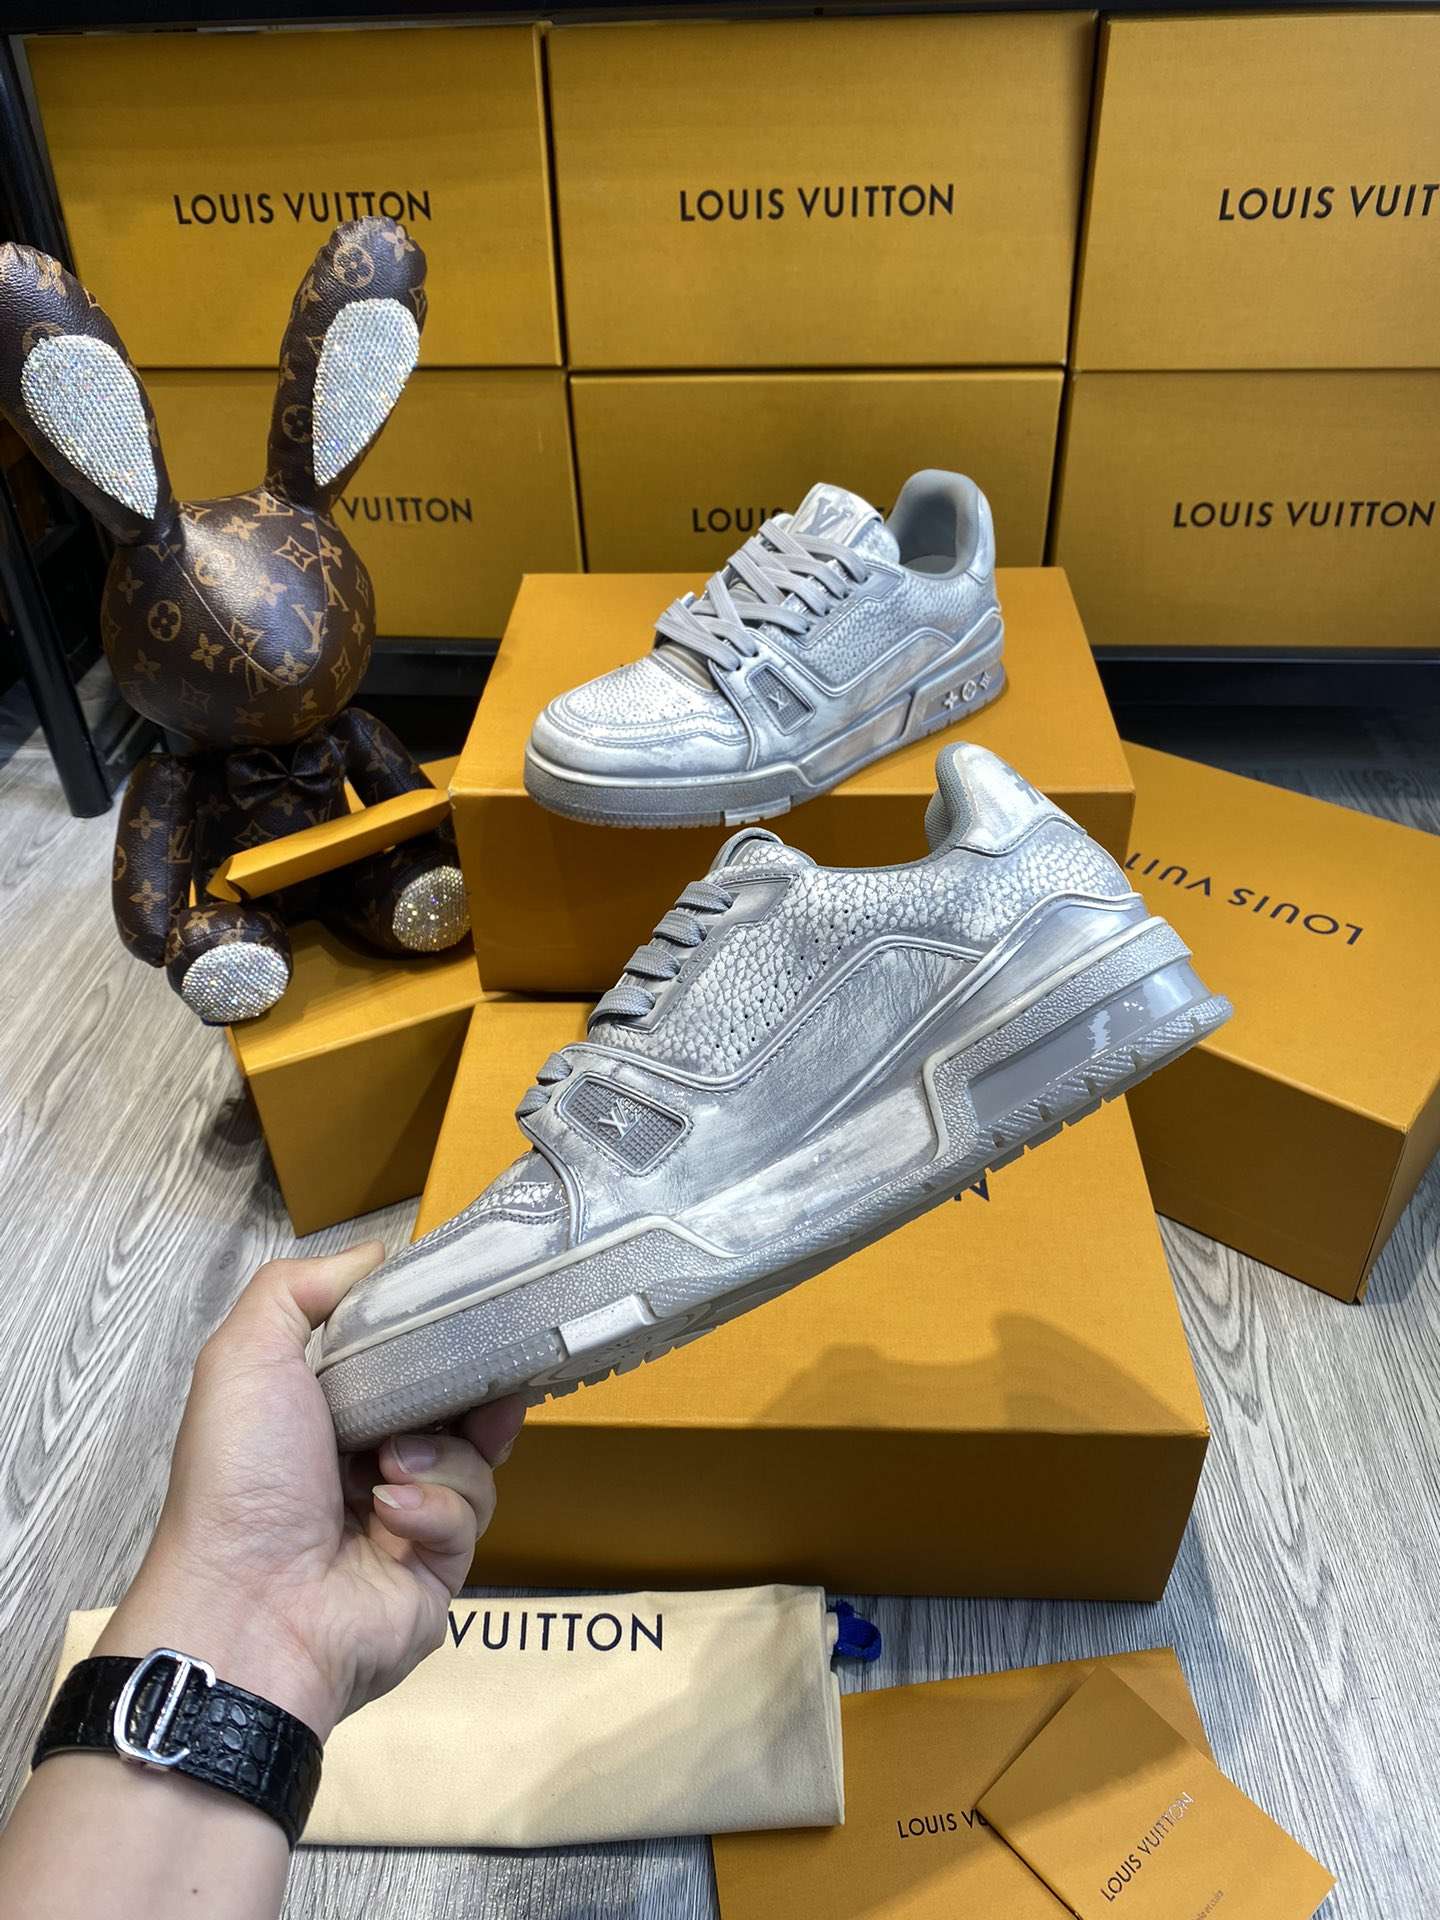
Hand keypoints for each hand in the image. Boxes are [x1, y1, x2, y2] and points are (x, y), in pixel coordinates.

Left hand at [96, 1243, 524, 1740]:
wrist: (249, 1606)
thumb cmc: (241, 1477)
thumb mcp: (245, 1356)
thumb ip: (299, 1289)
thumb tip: (375, 1254)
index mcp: (323, 1416)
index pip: (401, 1363)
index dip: (435, 1337)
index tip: (471, 1310)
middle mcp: (366, 1465)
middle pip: (453, 1408)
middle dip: (471, 1388)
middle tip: (487, 1373)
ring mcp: (407, 1520)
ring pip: (474, 1460)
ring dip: (440, 1454)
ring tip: (391, 1464)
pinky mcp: (438, 1570)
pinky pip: (469, 1517)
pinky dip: (434, 1507)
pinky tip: (390, 1514)